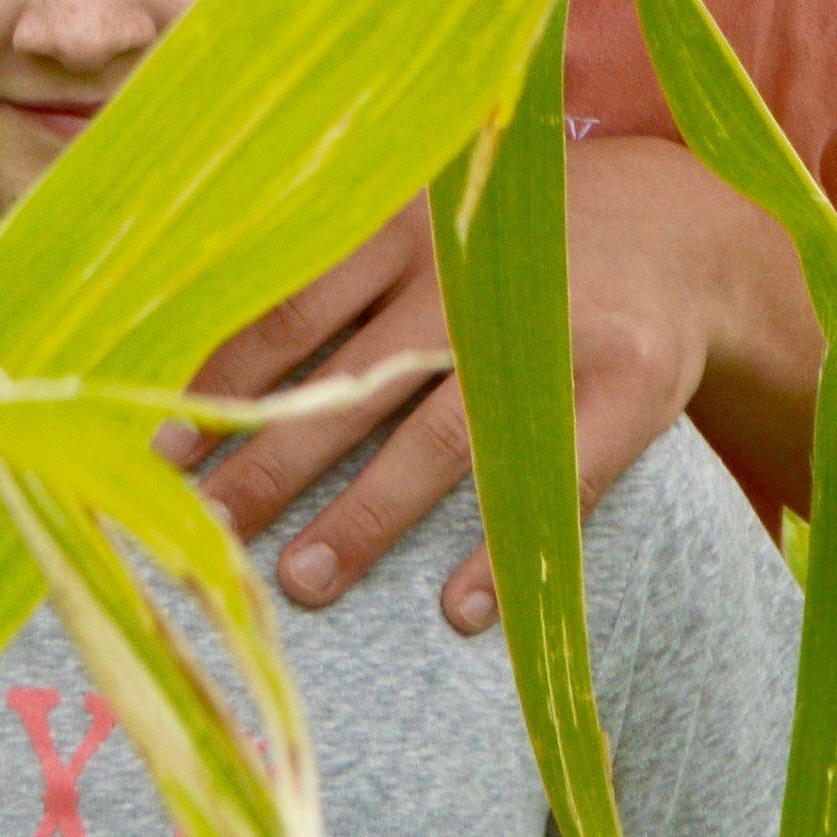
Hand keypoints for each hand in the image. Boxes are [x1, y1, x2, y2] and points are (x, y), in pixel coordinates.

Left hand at [189, 139, 752, 630]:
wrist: (681, 228)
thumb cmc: (505, 251)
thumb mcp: (419, 232)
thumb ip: (326, 288)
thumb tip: (188, 377)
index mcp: (402, 228)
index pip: (291, 312)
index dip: (222, 385)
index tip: (156, 453)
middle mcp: (469, 275)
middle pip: (353, 383)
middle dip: (272, 465)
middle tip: (205, 535)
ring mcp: (550, 330)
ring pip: (442, 435)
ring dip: (367, 514)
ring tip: (301, 582)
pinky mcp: (627, 384)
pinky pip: (554, 480)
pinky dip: (504, 546)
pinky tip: (459, 608)